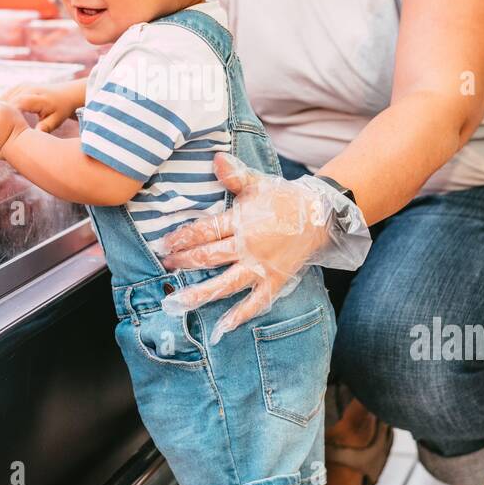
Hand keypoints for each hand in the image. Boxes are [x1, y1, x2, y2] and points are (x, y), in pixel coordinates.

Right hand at [4, 83, 77, 133]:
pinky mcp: (19, 87)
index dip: (6, 113)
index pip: (17, 104)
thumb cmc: (61, 109)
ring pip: (4, 97)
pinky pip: (6, 95)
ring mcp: (23, 86)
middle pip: (7, 100)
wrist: (66, 94)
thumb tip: (35, 135)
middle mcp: (29, 89)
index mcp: (38, 98)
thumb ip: (45, 127)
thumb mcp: (56, 120)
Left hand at [159, 153, 370, 342]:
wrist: (319, 215)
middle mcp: (248, 246)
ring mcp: (261, 266)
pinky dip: (240, 315)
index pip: (206, 231)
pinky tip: (223, 326)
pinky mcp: (275, 279)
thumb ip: (234, 174)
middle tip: (165, 266)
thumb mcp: (258, 182)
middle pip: (210, 257)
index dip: (183, 237)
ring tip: (178, 301)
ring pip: (226, 283)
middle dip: (184, 262)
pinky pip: (256, 301)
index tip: (164, 244)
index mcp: (241, 221)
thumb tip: (215, 158)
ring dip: (201, 293)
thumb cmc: (283, 197)